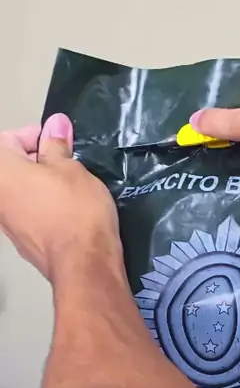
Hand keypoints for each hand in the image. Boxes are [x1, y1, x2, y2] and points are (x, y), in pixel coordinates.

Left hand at [0, 114, 121, 280]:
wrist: (83, 264)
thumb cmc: (76, 208)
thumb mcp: (71, 168)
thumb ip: (56, 146)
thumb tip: (55, 124)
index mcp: (0, 173)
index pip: (7, 139)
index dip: (37, 135)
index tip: (62, 143)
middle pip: (11, 166)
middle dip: (38, 159)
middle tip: (70, 163)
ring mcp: (5, 223)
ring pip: (20, 190)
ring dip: (41, 184)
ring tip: (71, 187)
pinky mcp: (21, 241)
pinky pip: (28, 212)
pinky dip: (43, 205)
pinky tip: (68, 210)